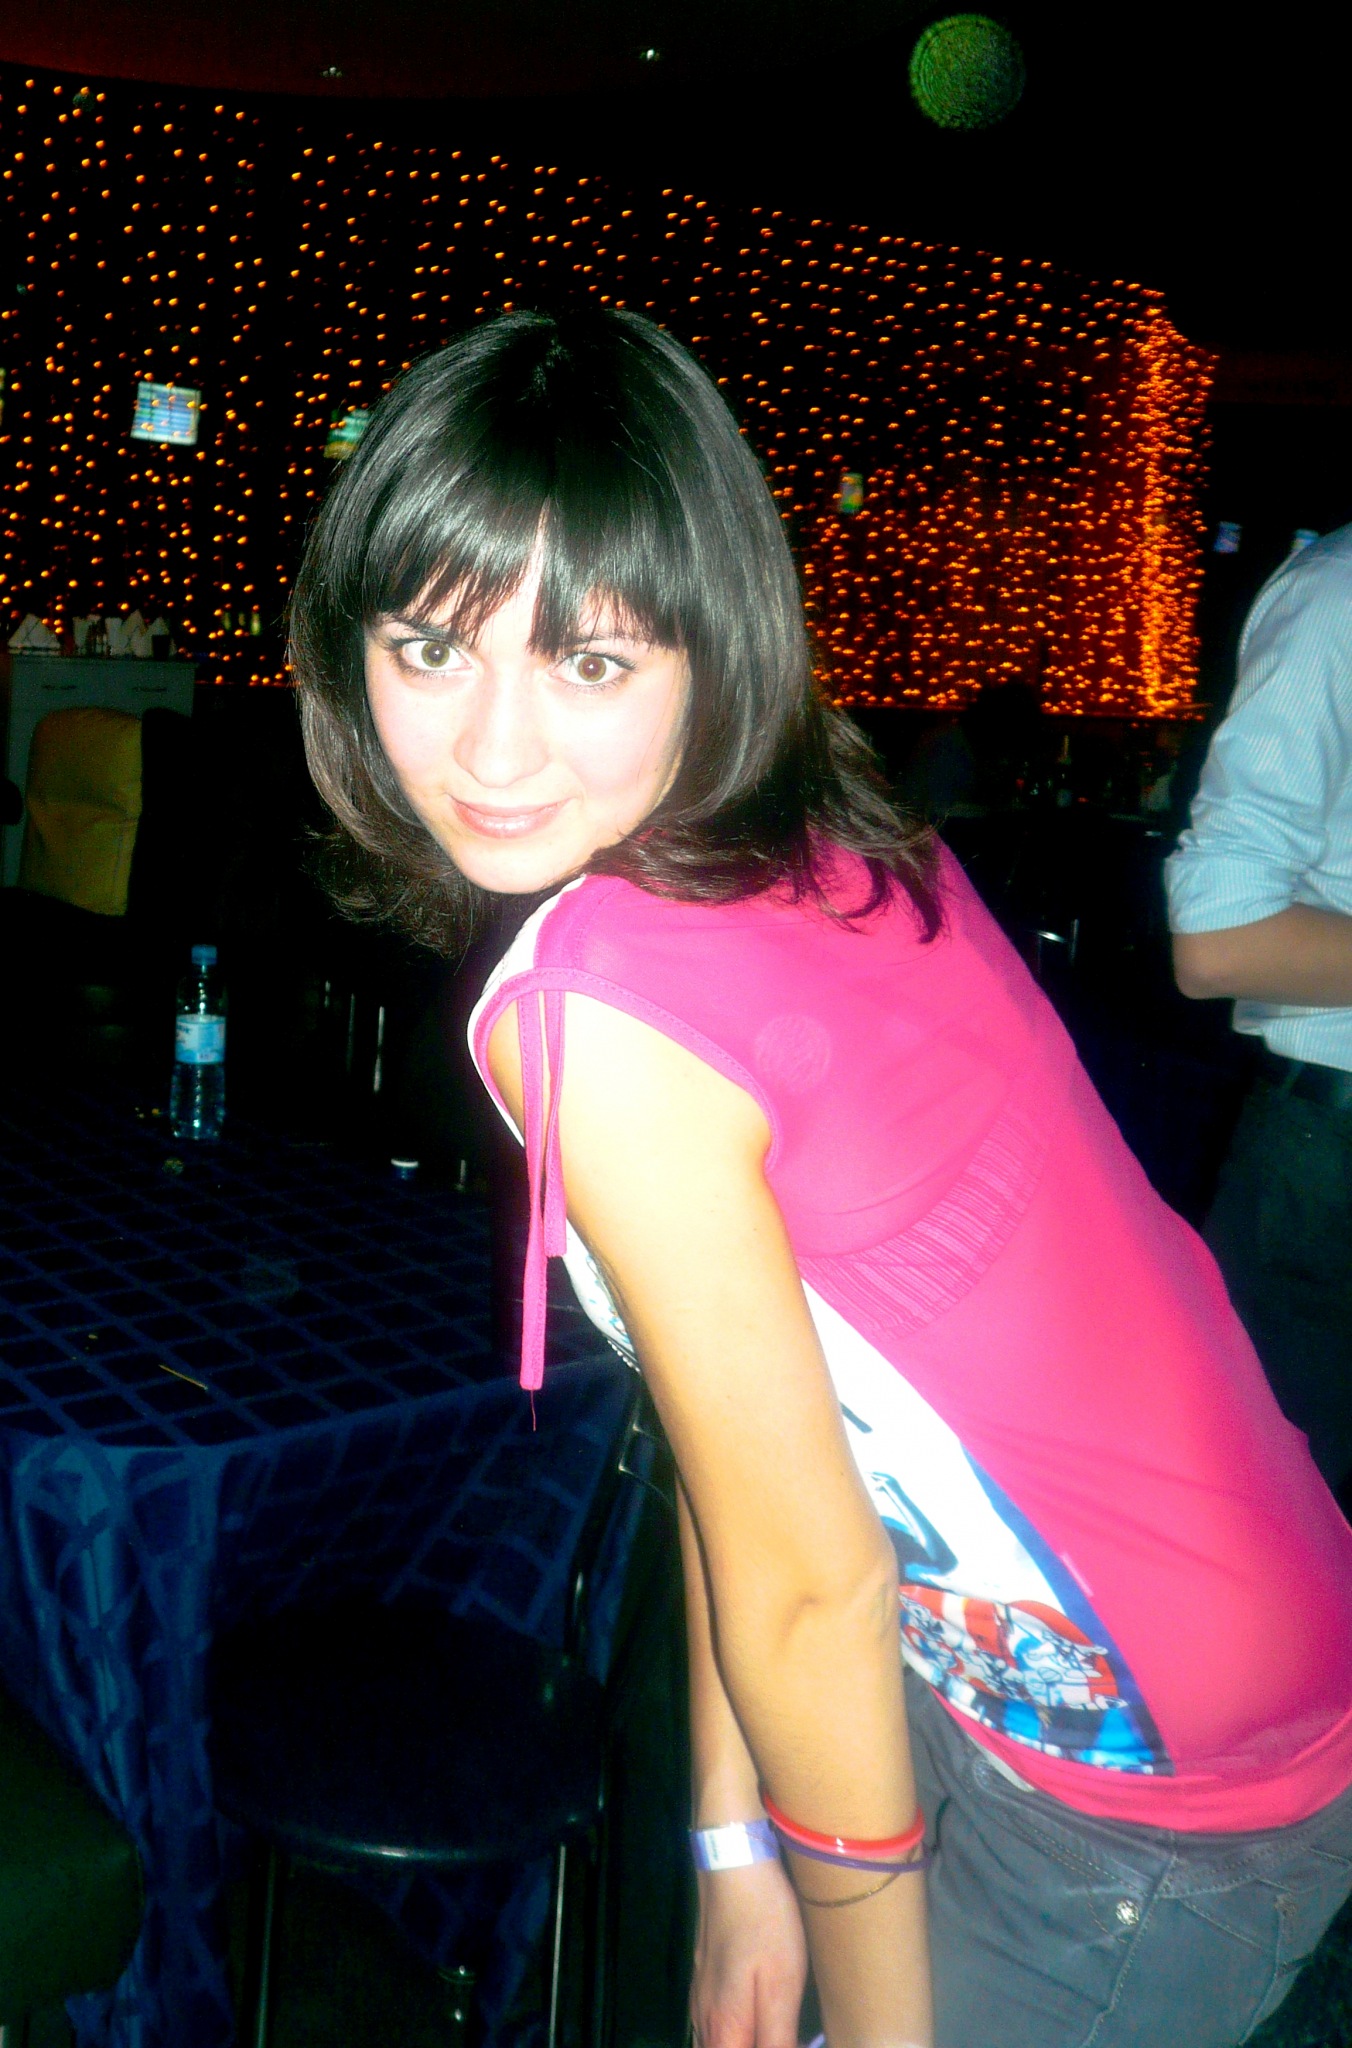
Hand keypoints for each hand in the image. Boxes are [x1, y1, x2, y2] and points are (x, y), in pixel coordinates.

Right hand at [691, 1859, 808, 2047]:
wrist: (733, 1864)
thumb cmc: (764, 1923)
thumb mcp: (782, 1985)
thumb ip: (778, 2039)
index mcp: (724, 2029)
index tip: (792, 2041)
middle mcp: (704, 2021)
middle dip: (756, 2047)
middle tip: (789, 2033)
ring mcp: (700, 1998)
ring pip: (718, 2043)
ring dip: (745, 2041)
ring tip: (778, 2030)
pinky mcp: (705, 1979)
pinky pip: (715, 2026)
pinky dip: (738, 2033)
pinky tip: (759, 2018)